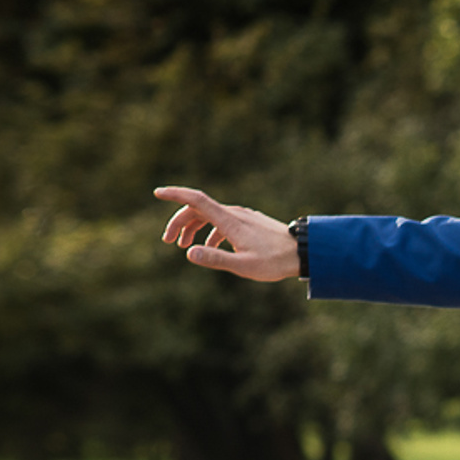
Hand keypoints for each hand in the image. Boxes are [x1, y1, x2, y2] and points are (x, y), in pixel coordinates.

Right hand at [155, 187, 298, 280]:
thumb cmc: (275, 262)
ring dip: (194, 228)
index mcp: (229, 220)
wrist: (303, 253)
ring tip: (184, 246)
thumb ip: (215, 259)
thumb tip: (189, 253)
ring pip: (210, 216)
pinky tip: (210, 248)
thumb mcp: (244, 266)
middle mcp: (233, 214)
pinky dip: (210, 232)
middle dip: (179, 222)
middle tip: (168, 241)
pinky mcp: (249, 223)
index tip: (157, 193)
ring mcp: (242, 217)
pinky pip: (223, 222)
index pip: (196, 200)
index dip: (175, 194)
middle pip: (198, 209)